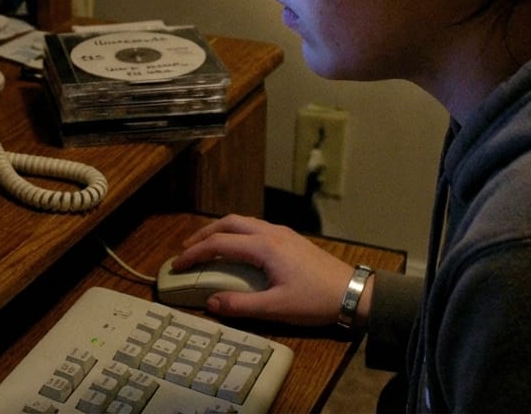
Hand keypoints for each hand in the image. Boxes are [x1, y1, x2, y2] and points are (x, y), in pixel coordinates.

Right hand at [169, 214, 360, 325]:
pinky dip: (236, 233)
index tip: (178, 265)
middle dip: (203, 234)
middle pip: (228, 223)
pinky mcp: (291, 240)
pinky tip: (236, 249)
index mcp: (264, 247)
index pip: (219, 243)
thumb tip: (211, 303)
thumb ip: (240, 305)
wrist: (353, 293)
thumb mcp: (276, 308)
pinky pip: (255, 227)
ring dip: (220, 231)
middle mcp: (271, 233)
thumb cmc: (317, 300)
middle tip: (186, 249)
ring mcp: (282, 233)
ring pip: (242, 222)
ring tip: (206, 246)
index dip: (194, 253)